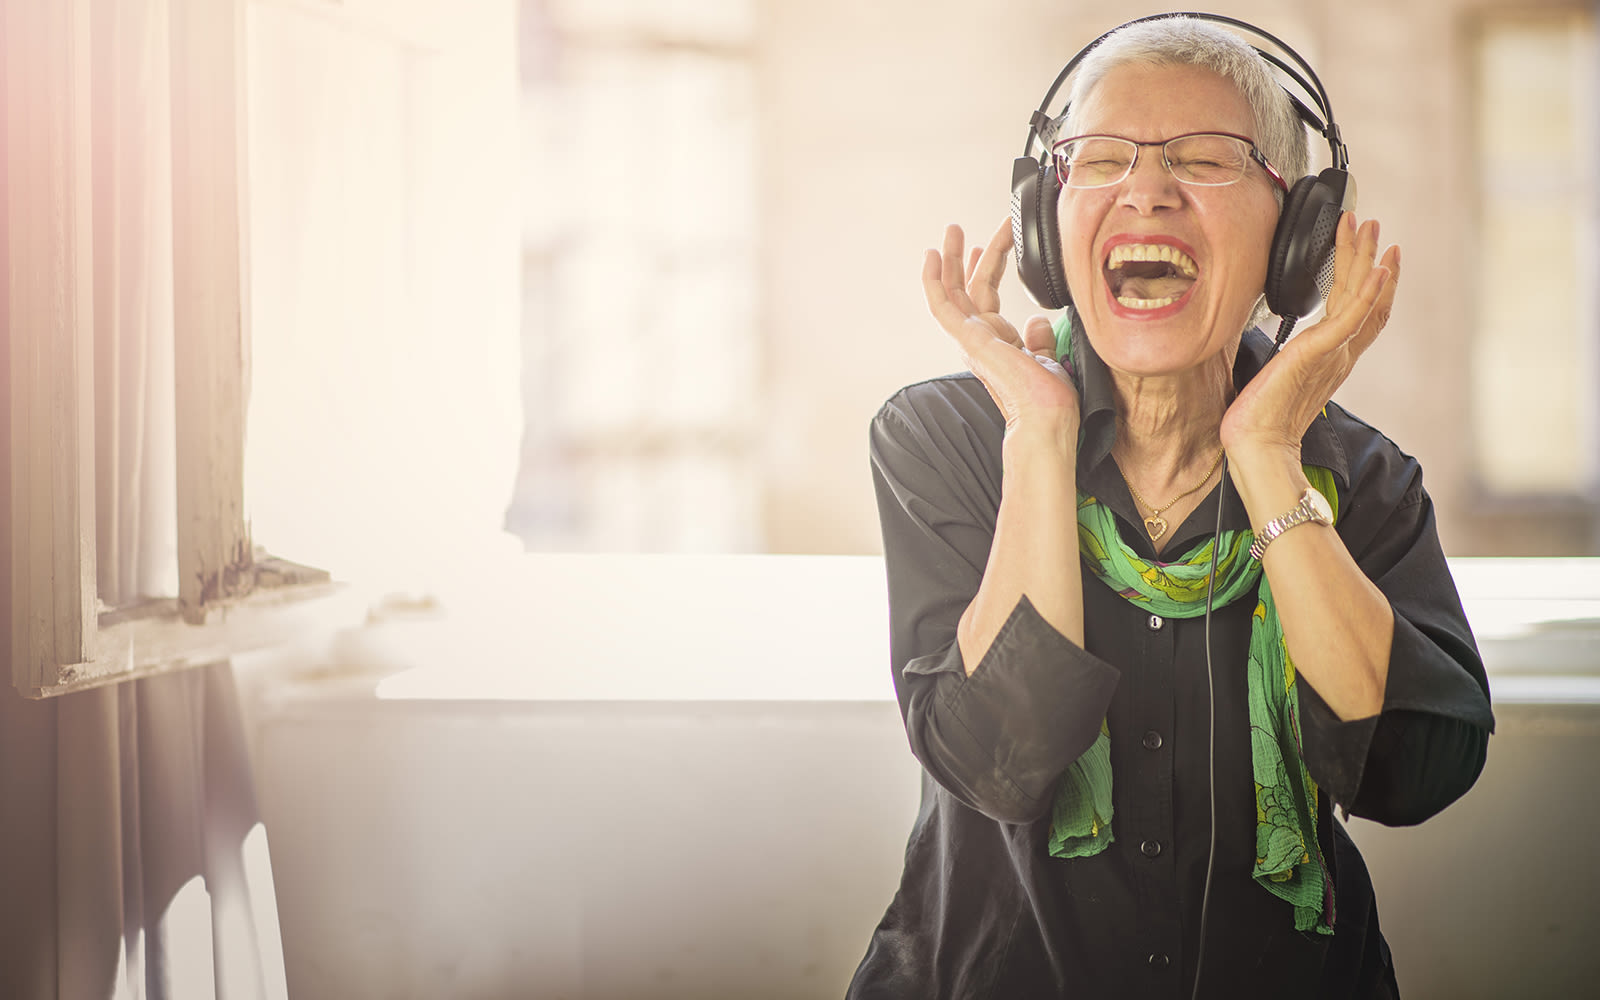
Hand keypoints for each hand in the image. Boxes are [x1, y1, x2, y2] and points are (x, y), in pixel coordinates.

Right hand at [922, 219, 1078, 435]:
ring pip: (952, 291)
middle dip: (965, 255)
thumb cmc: (1049, 399)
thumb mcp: (1049, 358)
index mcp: (999, 343)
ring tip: (949, 231)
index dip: (990, 266)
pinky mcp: (967, 339)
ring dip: (948, 259)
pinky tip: (931, 257)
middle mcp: (981, 340)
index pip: (987, 297)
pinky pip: (942, 305)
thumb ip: (1039, 339)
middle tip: (959, 228)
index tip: (991, 242)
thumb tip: (1038, 319)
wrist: (1047, 417)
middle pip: (967, 288)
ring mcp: (972, 340)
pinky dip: (933, 280)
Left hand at [1221, 212, 1398, 459]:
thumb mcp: (1275, 377)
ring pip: (1360, 297)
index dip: (1372, 283)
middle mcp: (1339, 354)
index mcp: (1330, 359)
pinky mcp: (1320, 354)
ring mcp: (1333, 354)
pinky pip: (1351, 318)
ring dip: (1365, 259)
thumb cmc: (1259, 420)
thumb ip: (1286, 358)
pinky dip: (1368, 293)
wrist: (1258, 447)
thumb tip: (1277, 346)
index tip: (1375, 254)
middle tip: (1371, 224)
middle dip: (1369, 258)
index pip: (1360, 313)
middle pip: (1365, 298)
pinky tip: (1377, 270)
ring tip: (1368, 228)